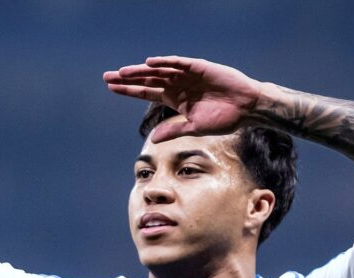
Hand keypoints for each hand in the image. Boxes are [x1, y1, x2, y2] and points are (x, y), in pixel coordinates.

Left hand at [103, 56, 263, 142]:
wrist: (246, 108)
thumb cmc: (224, 118)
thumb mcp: (194, 127)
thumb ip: (173, 130)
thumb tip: (152, 139)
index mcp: (174, 98)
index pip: (146, 92)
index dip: (129, 90)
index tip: (110, 88)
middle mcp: (177, 84)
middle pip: (147, 79)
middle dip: (127, 78)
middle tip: (107, 77)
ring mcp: (187, 74)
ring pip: (159, 70)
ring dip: (141, 71)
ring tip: (123, 72)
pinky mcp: (199, 67)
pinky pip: (178, 63)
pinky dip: (164, 62)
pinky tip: (150, 63)